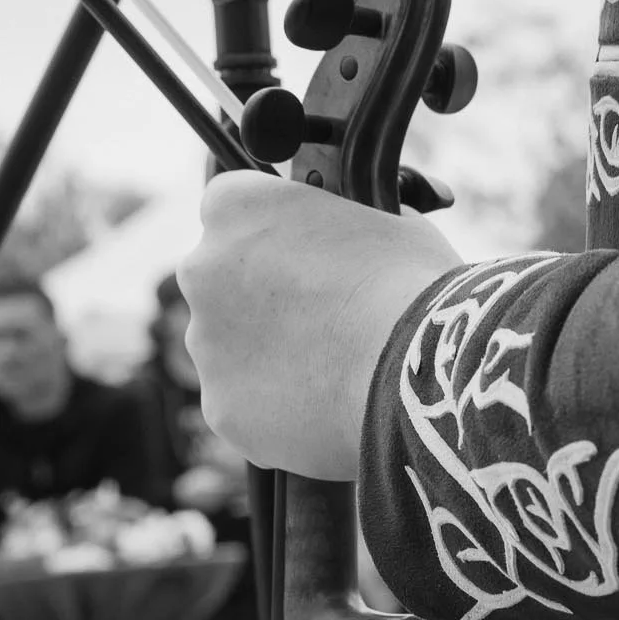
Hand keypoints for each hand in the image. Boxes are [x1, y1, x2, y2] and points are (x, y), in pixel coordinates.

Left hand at [177, 172, 461, 479]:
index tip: (307, 258)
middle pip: (223, 283)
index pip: (236, 208)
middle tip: (324, 321)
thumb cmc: (412, 288)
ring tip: (335, 373)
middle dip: (264, 300)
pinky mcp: (222, 408)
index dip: (276, 236)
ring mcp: (205, 345)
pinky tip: (328, 412)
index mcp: (235, 206)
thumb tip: (355, 235)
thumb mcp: (388, 223)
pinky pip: (247, 408)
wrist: (416, 374)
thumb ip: (346, 222)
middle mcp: (202, 270)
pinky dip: (279, 412)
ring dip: (271, 358)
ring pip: (232, 350)